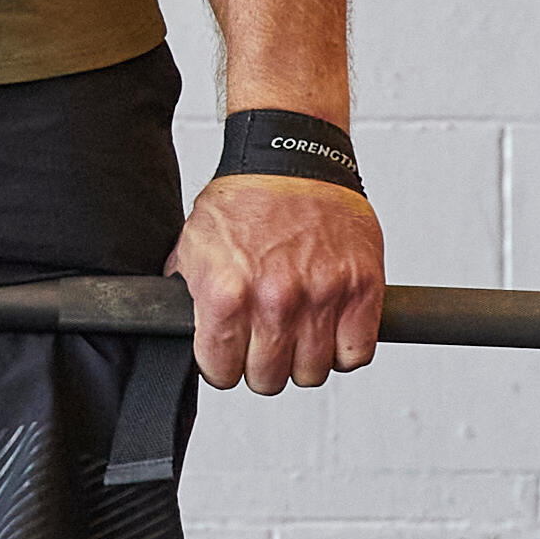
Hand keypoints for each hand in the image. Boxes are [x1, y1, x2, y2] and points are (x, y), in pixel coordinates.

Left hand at [173, 173, 386, 398]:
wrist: (292, 158)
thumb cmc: (246, 198)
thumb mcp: (194, 245)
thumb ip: (188, 295)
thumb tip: (177, 328)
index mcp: (227, 293)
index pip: (221, 372)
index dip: (222, 366)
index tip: (228, 355)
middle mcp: (275, 299)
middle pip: (267, 380)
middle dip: (261, 366)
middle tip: (263, 342)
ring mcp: (323, 295)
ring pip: (312, 373)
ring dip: (303, 360)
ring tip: (297, 333)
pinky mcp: (362, 288)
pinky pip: (355, 354)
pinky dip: (343, 350)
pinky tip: (329, 330)